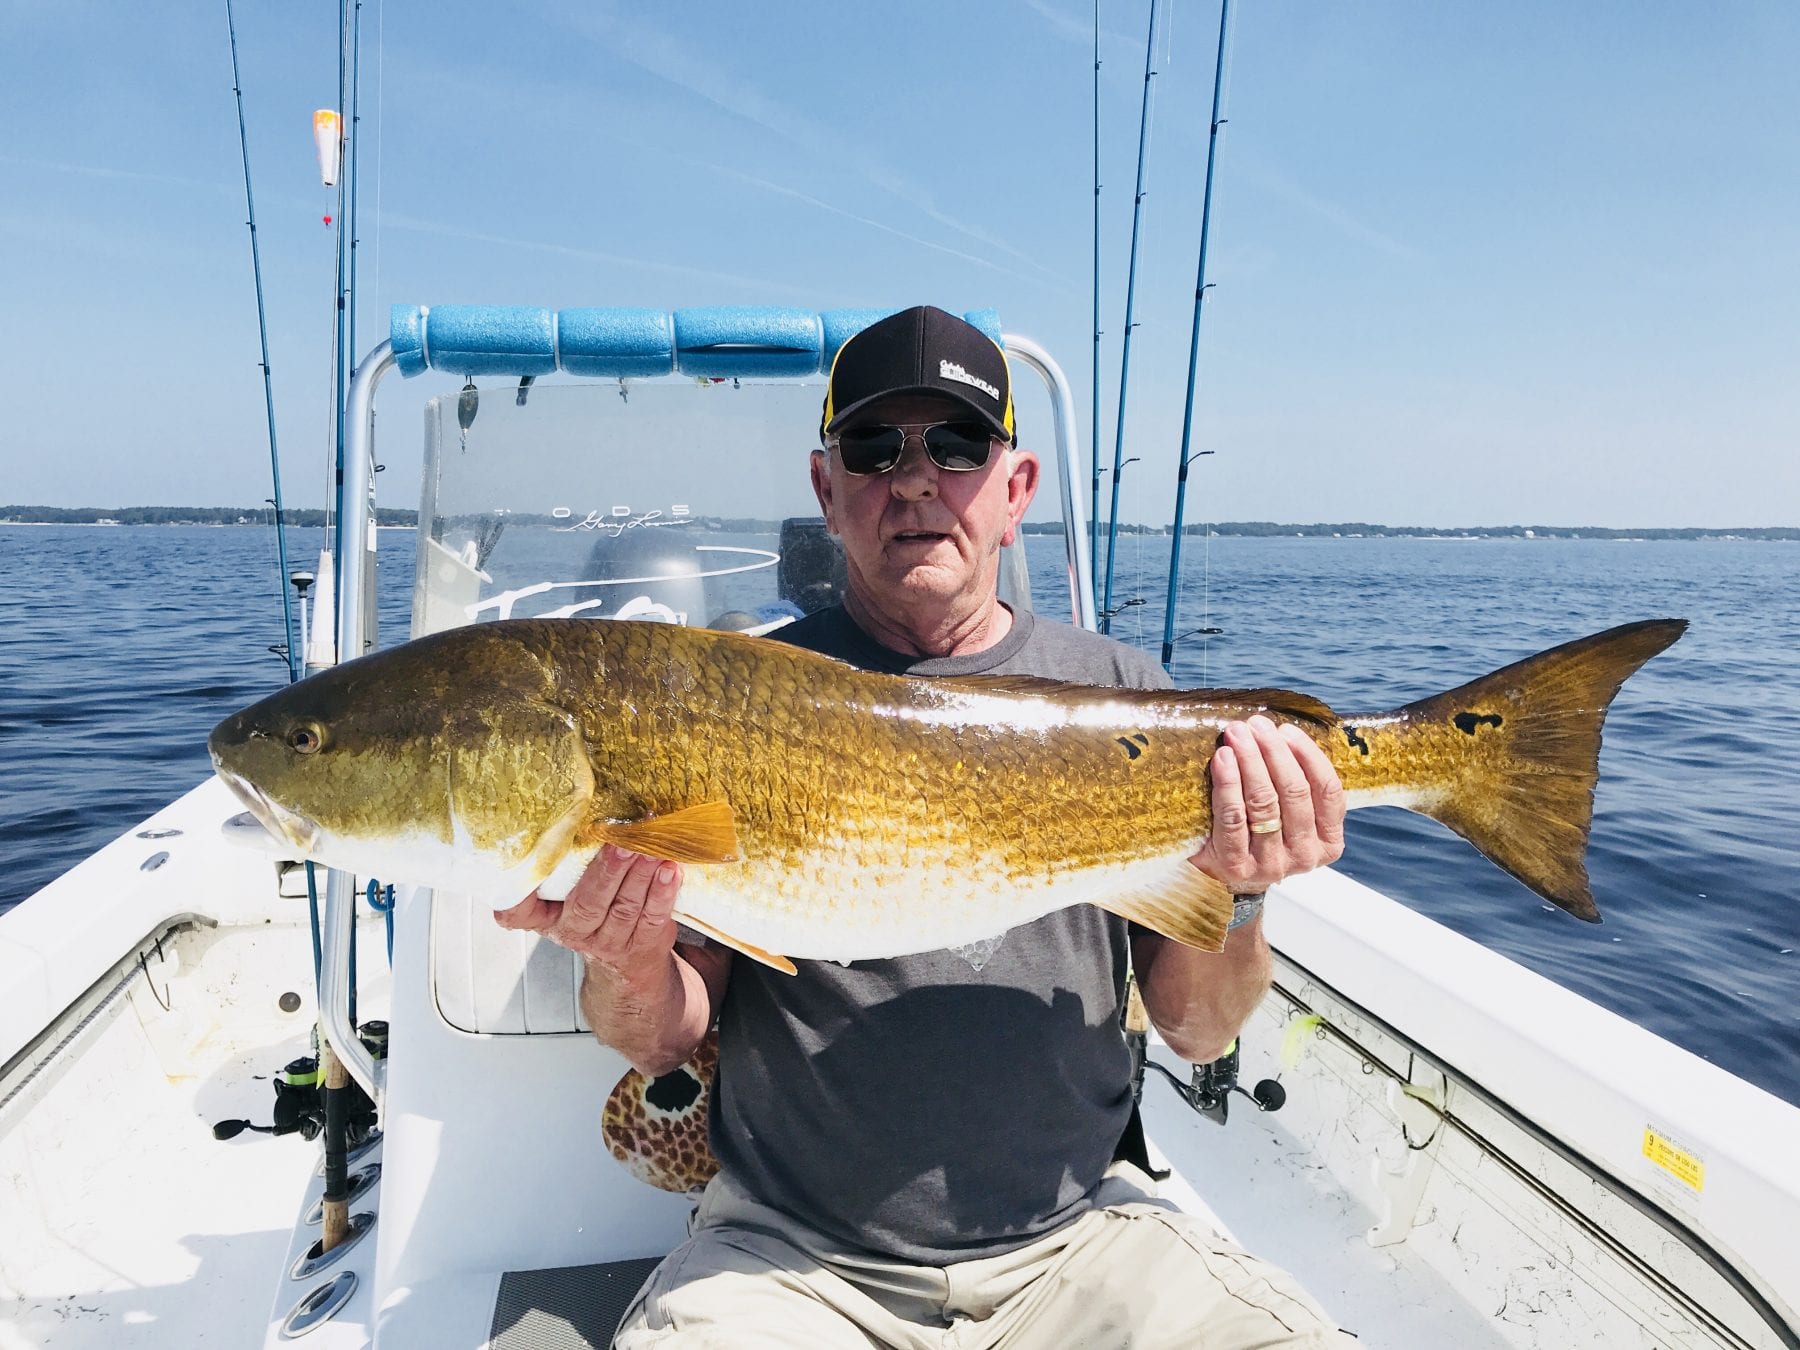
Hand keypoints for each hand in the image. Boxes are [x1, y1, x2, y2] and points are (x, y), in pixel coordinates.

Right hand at [494, 844, 682, 976]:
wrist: (630, 958)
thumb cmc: (595, 907)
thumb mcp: (569, 891)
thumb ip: (567, 862)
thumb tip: (579, 807)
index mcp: (545, 917)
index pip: (516, 912)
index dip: (518, 895)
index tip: (531, 863)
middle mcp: (572, 931)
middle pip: (587, 903)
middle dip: (607, 871)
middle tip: (622, 843)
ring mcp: (608, 942)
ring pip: (623, 907)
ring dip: (640, 875)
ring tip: (651, 849)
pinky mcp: (641, 944)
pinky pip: (652, 918)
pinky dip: (662, 892)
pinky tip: (670, 870)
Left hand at [1189, 715, 1344, 891]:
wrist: (1226, 876)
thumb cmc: (1261, 833)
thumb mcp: (1292, 816)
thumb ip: (1297, 784)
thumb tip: (1281, 731)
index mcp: (1329, 842)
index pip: (1328, 790)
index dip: (1308, 754)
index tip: (1286, 729)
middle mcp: (1305, 856)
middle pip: (1294, 792)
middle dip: (1273, 750)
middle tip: (1255, 724)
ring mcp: (1272, 864)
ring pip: (1264, 802)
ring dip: (1250, 760)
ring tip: (1237, 735)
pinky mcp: (1237, 866)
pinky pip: (1233, 817)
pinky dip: (1228, 783)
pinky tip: (1222, 759)